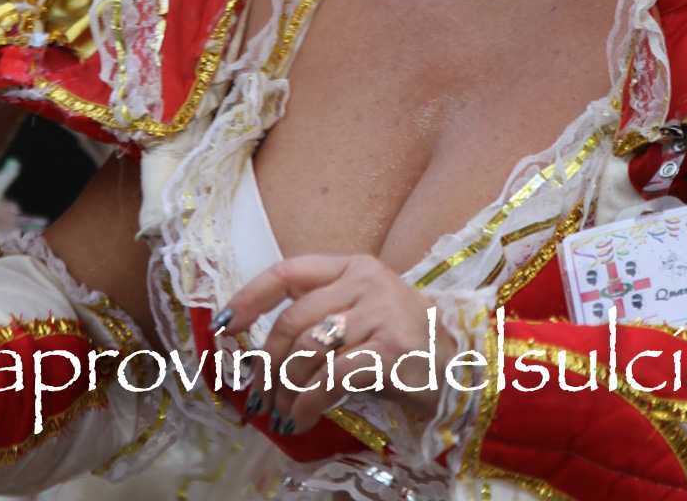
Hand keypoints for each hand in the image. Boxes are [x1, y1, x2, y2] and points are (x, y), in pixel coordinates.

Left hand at [219, 254, 438, 435]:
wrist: (461, 373)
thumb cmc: (402, 349)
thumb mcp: (360, 319)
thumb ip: (319, 320)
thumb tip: (259, 354)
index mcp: (354, 266)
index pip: (288, 271)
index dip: (250, 296)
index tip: (225, 325)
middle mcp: (367, 281)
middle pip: (292, 319)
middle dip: (267, 363)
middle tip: (259, 395)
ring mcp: (382, 312)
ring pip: (308, 350)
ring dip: (285, 388)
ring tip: (281, 412)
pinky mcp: (392, 349)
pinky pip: (331, 378)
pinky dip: (307, 403)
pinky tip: (301, 419)